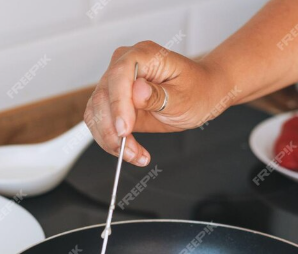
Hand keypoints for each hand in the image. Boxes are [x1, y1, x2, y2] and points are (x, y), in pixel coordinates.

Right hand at [84, 41, 229, 165]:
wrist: (200, 94)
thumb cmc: (197, 90)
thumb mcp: (184, 97)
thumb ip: (159, 95)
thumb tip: (137, 92)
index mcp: (144, 55)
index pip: (119, 75)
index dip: (118, 103)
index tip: (124, 129)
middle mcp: (124, 64)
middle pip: (102, 96)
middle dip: (113, 129)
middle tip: (132, 151)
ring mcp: (116, 82)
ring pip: (96, 112)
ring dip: (110, 139)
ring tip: (135, 154)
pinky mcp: (113, 100)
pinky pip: (100, 121)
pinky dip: (110, 140)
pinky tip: (130, 151)